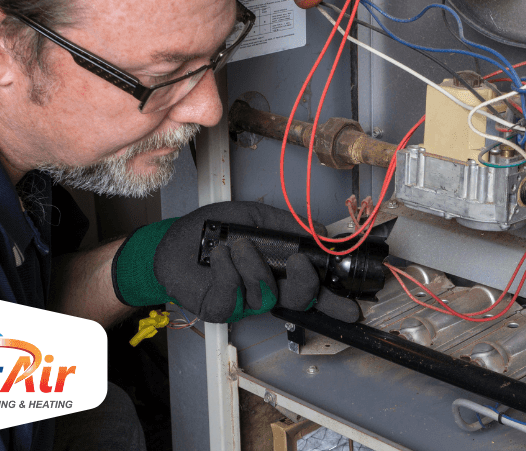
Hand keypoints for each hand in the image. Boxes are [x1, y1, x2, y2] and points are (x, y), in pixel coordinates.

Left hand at [112, 201, 359, 323]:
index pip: (313, 290)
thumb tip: (320, 230)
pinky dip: (228, 270)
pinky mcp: (220, 308)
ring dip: (254, 265)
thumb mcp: (256, 218)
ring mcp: (244, 303)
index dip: (333, 302)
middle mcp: (266, 289)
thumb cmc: (214, 230)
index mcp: (279, 271)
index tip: (352, 307)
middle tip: (301, 264)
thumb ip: (289, 225)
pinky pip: (233, 294)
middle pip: (299, 300)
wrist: (174, 240)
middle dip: (305, 284)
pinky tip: (220, 255)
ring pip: (265, 294)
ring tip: (238, 245)